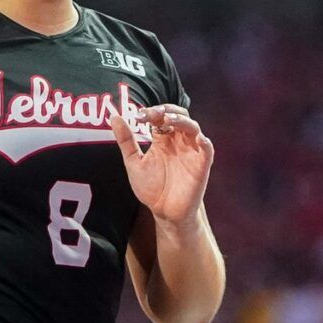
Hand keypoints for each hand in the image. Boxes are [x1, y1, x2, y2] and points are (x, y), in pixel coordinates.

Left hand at [112, 102, 214, 225]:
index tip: (138, 115)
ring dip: (182, 120)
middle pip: (179, 116)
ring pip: (192, 127)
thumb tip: (114, 117)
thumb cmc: (151, 188)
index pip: (160, 117)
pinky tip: (198, 138)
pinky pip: (207, 149)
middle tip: (153, 113)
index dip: (151, 112)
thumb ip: (126, 141)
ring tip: (168, 119)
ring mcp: (191, 152)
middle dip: (167, 110)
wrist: (164, 212)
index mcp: (163, 139)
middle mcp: (178, 142)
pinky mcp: (202, 165)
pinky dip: (204, 142)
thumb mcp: (134, 163)